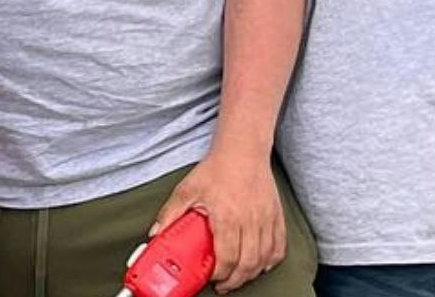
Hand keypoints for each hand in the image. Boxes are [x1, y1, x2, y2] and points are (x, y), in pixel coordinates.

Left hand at [151, 152, 286, 293]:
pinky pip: (279, 248)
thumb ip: (170, 213)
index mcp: (227, 216)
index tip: (211, 278)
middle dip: (235, 281)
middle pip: (248, 264)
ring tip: (238, 278)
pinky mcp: (276, 217)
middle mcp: (250, 220)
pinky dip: (270, 261)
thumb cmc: (215, 170)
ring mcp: (266, 219)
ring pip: (264, 259)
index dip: (220, 274)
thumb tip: (156, 234)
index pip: (227, 257)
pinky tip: (259, 265)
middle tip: (223, 285)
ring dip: (251, 274)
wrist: (242, 151)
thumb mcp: (186, 190)